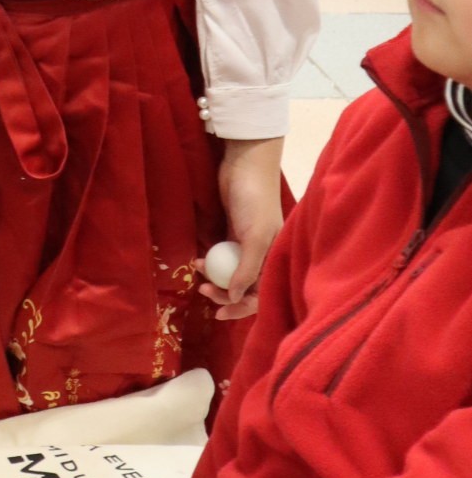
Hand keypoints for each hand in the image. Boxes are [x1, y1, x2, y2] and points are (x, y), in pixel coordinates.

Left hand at [205, 137, 285, 320]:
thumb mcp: (255, 237)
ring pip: (232, 274)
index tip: (219, 312)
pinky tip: (200, 260)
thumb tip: (234, 298)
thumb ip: (246, 270)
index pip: (262, 295)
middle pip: (246, 288)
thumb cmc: (255, 201)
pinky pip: (224, 258)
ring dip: (216, 279)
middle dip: (225, 295)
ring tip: (199, 272)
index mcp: (277, 259)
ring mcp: (249, 245)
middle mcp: (266, 256)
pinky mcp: (234, 234)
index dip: (241, 307)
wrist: (245, 164)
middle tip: (204, 292)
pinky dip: (213, 263)